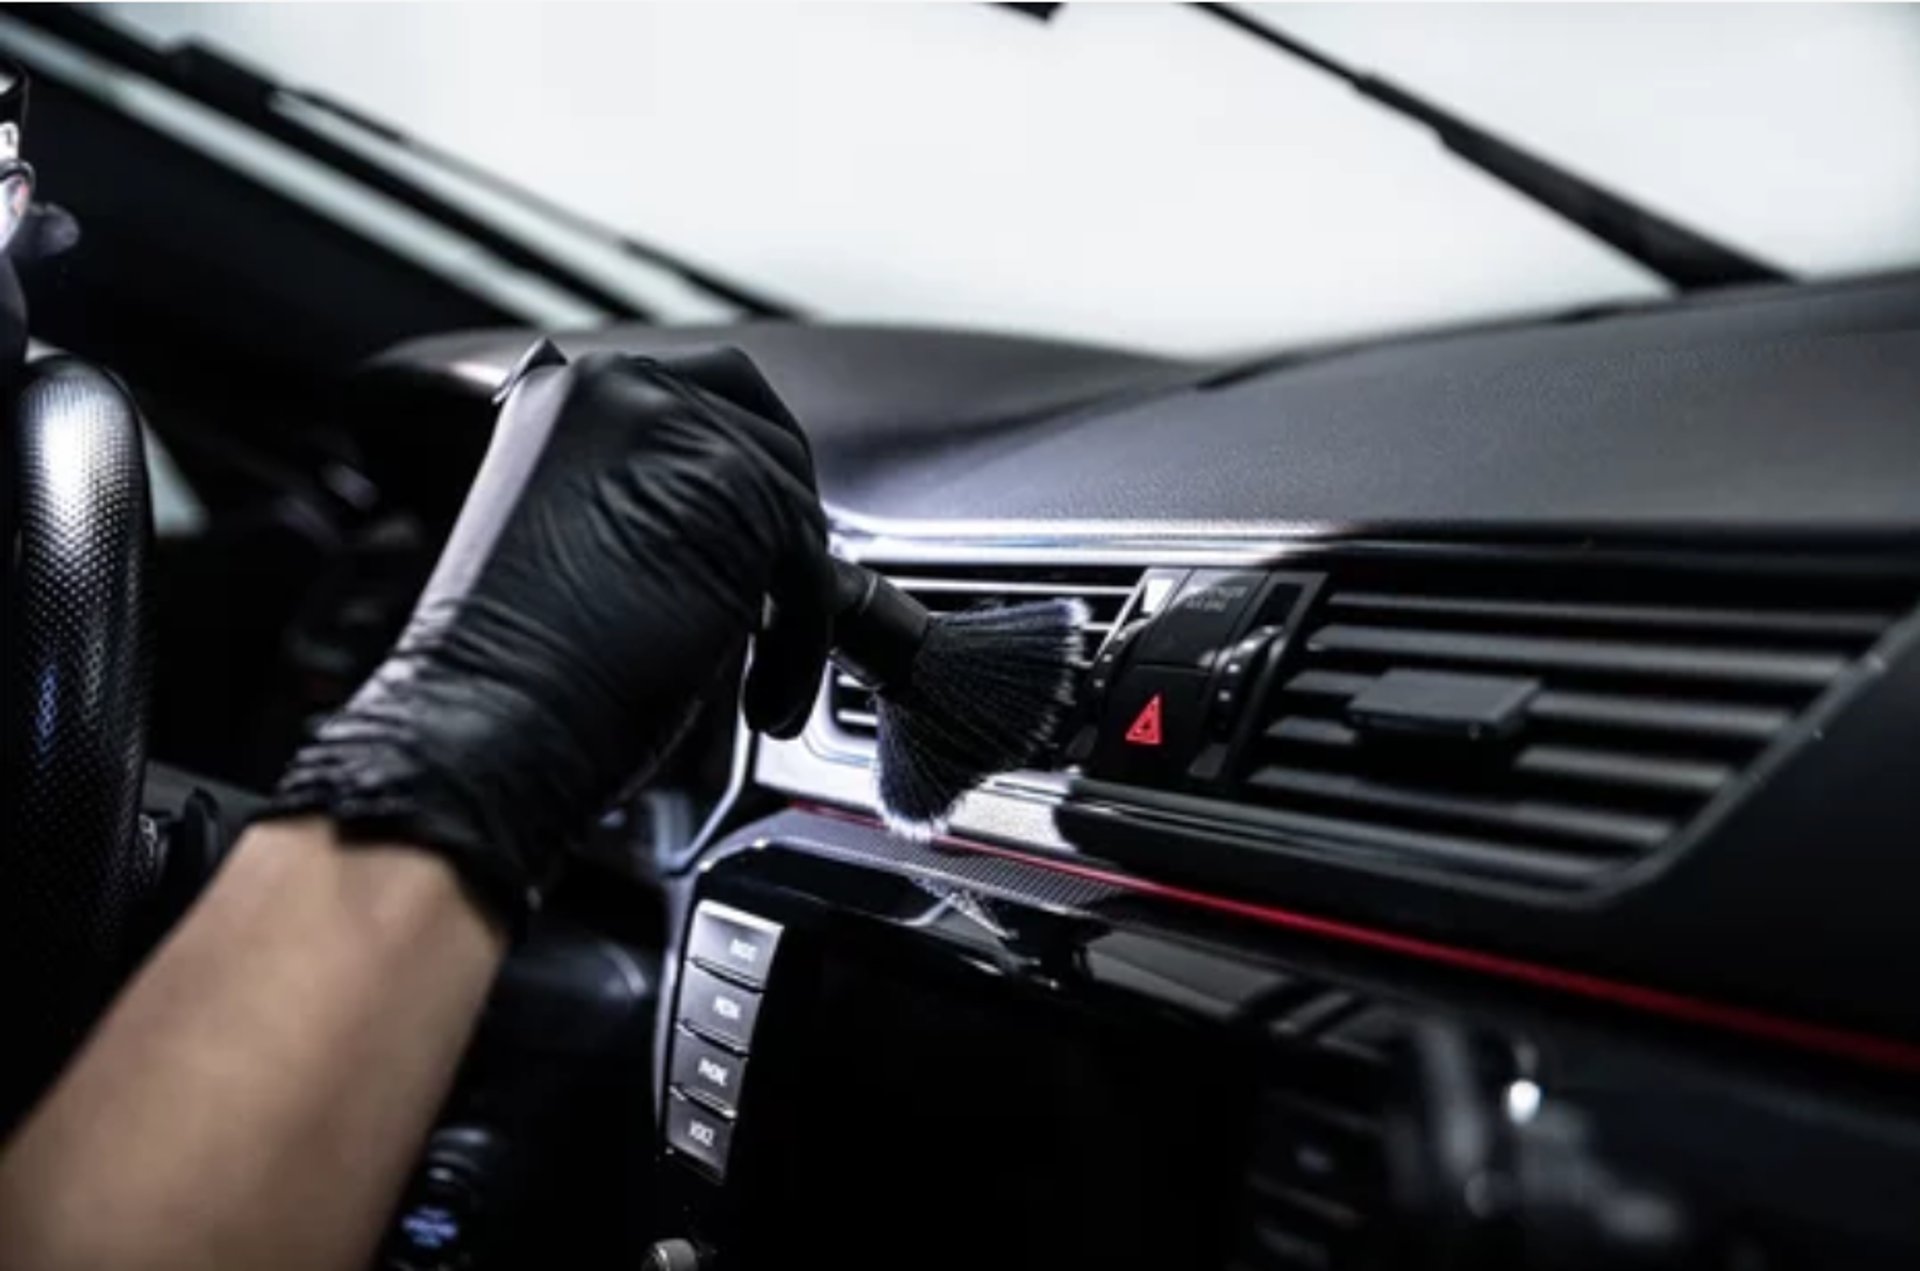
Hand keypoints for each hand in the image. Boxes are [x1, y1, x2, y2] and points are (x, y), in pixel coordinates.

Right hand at [265, 346, 830, 928]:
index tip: (753, 544)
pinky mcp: (738, 490)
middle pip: (763, 428)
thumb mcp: (561, 538)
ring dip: (794, 602)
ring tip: (761, 674)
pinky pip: (815, 568)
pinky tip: (765, 699)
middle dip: (782, 520)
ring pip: (794, 508)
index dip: (739, 474)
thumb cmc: (509, 671)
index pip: (700, 392)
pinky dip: (802, 646)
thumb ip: (631, 495)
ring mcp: (679, 429)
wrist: (482, 724)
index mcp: (569, 390)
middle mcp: (620, 386)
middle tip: (783, 599)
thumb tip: (716, 512)